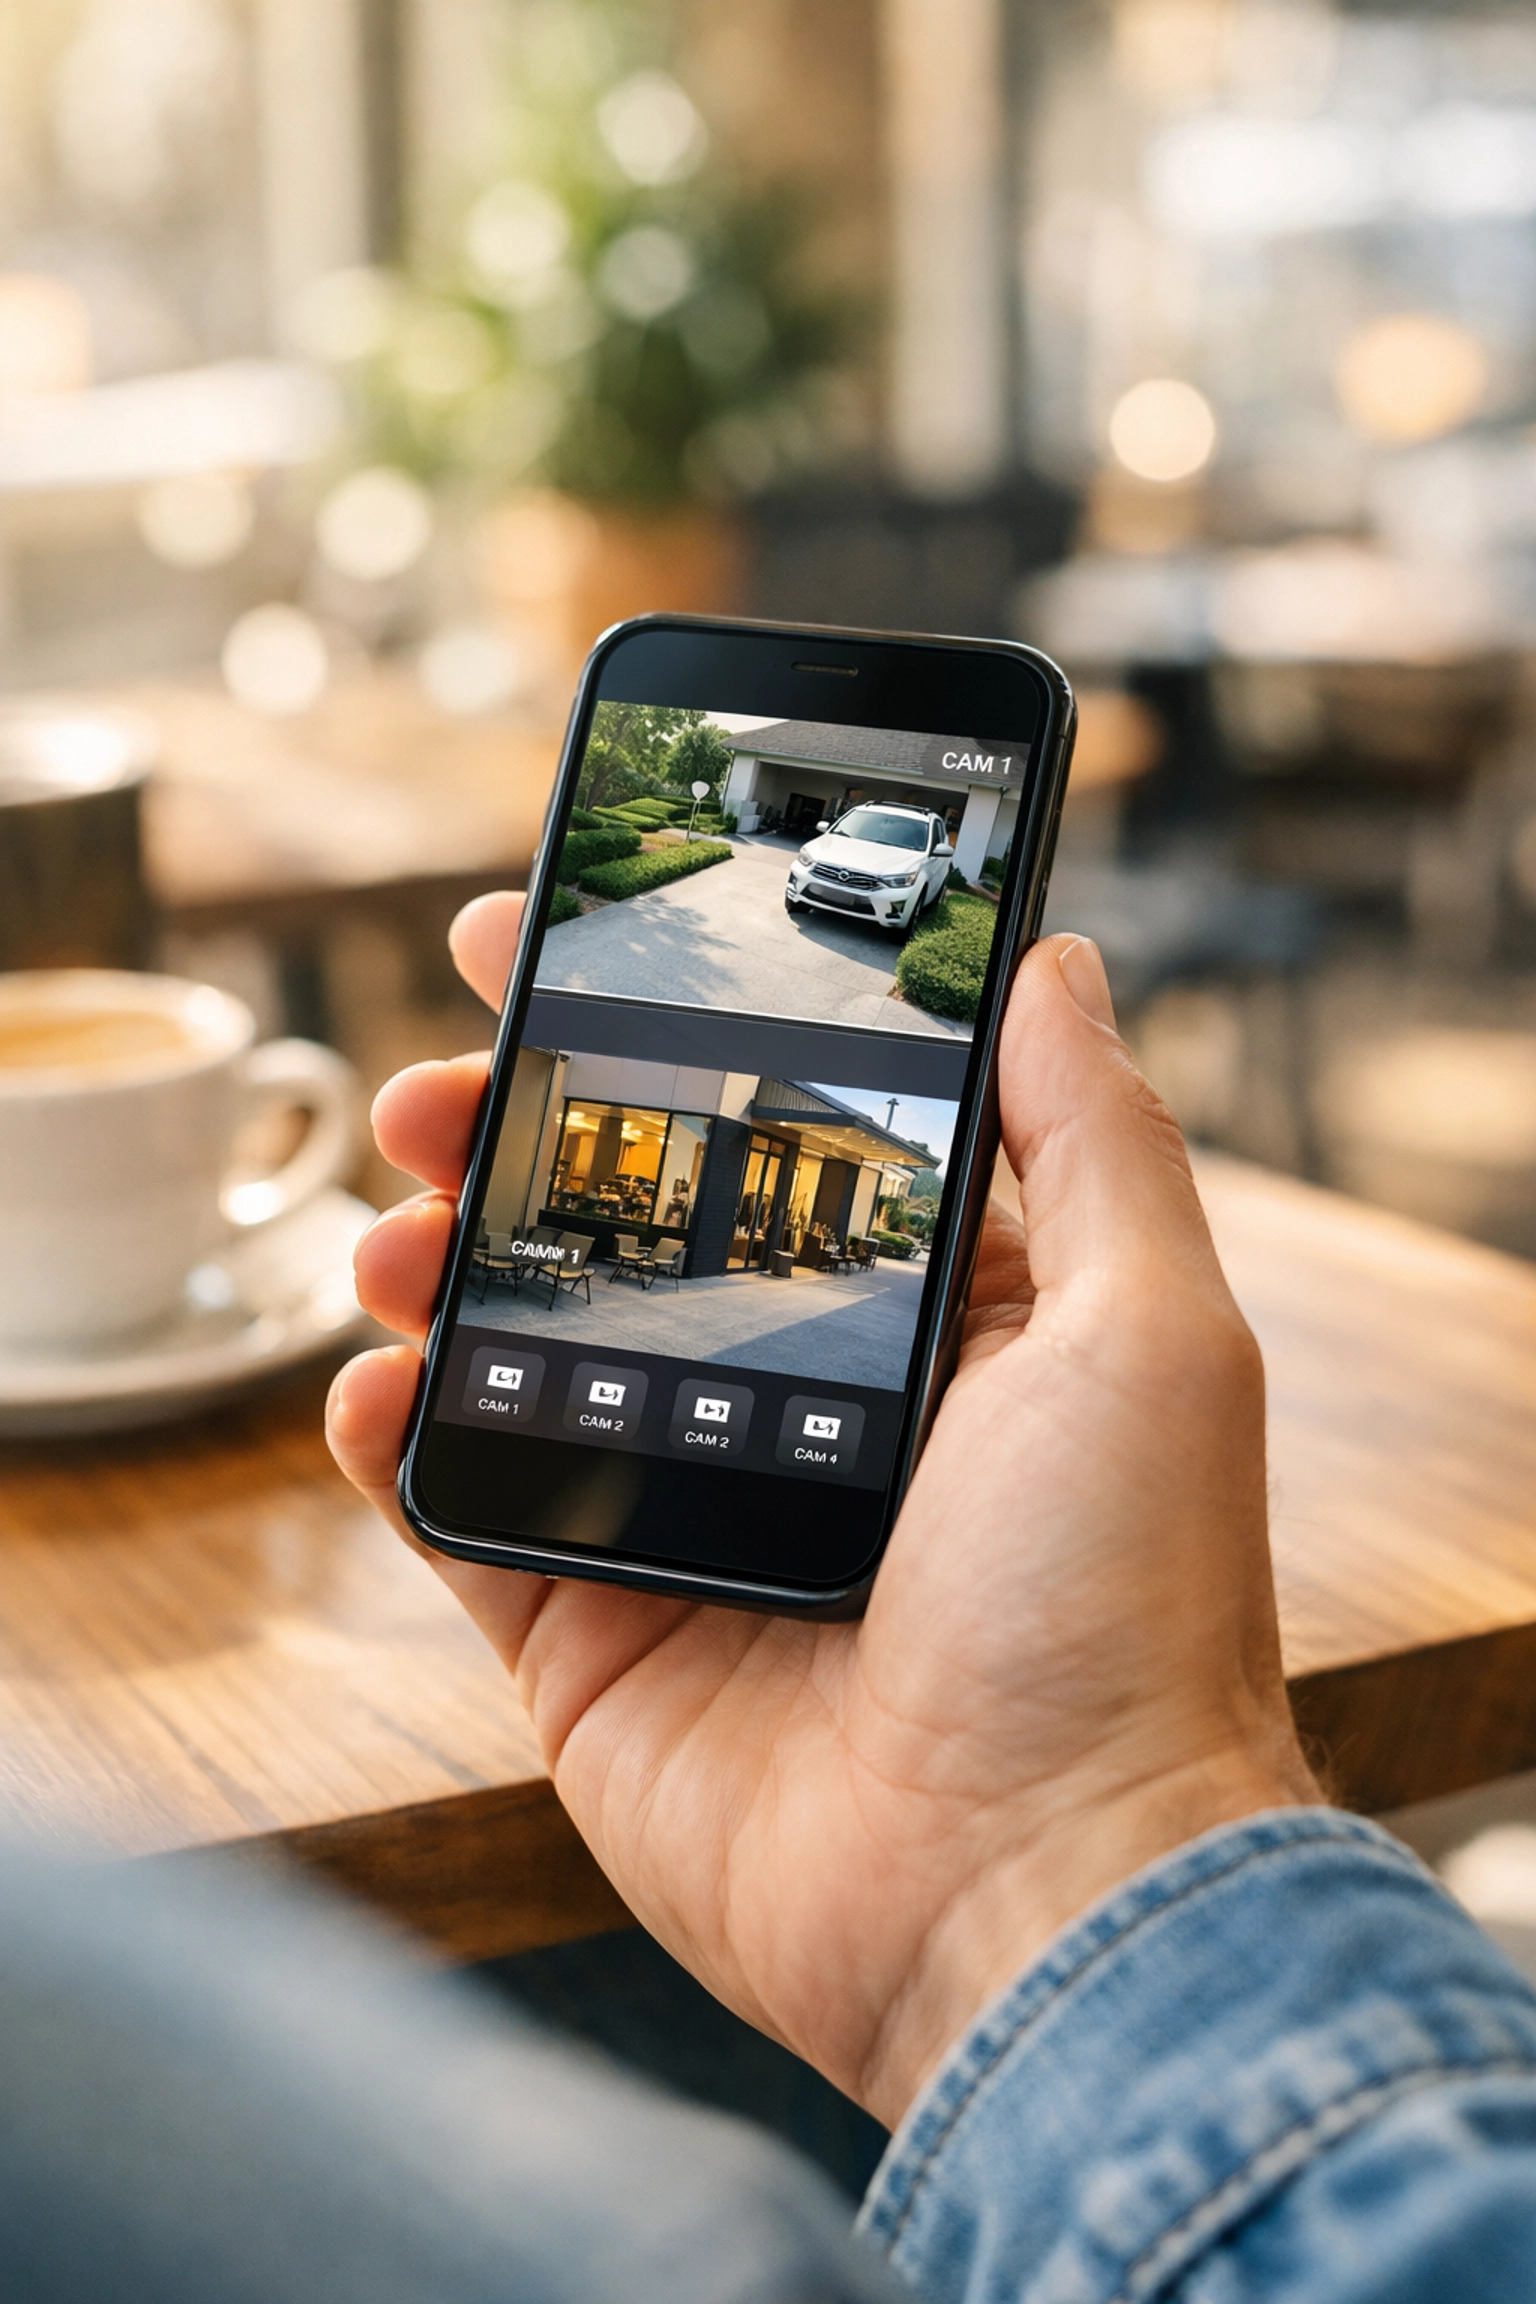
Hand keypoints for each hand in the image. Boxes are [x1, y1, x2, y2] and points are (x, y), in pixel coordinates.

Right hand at [328, 895, 1316, 2128]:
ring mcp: (691, 1515)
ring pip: (525, 1352)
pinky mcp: (597, 1635)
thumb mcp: (1151, 1332)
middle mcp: (806, 1406)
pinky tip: (372, 1384)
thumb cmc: (1124, 1611)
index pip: (779, 1139)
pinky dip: (399, 1440)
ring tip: (399, 1227)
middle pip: (625, 1230)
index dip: (670, 1041)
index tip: (559, 946)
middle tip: (440, 1084)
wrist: (1035, 1897)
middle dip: (521, 1136)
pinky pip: (468, 1513)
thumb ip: (1093, 1137)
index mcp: (938, 1326)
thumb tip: (1056, 965)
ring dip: (440, 1267)